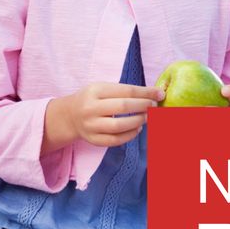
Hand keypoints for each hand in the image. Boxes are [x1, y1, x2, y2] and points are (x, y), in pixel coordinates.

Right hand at [44, 81, 163, 151]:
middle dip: (143, 106)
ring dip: (138, 121)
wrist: (70, 116)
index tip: (159, 93)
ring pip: (119, 126)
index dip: (145, 92)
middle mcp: (90, 108)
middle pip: (122, 107)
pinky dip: (130, 135)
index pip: (125, 91)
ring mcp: (91, 125)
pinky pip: (115, 140)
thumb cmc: (92, 99)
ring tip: (147, 117)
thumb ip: (124, 91)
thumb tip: (154, 93)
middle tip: (154, 106)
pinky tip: (137, 128)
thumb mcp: (102, 88)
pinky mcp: (93, 140)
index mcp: (95, 90)